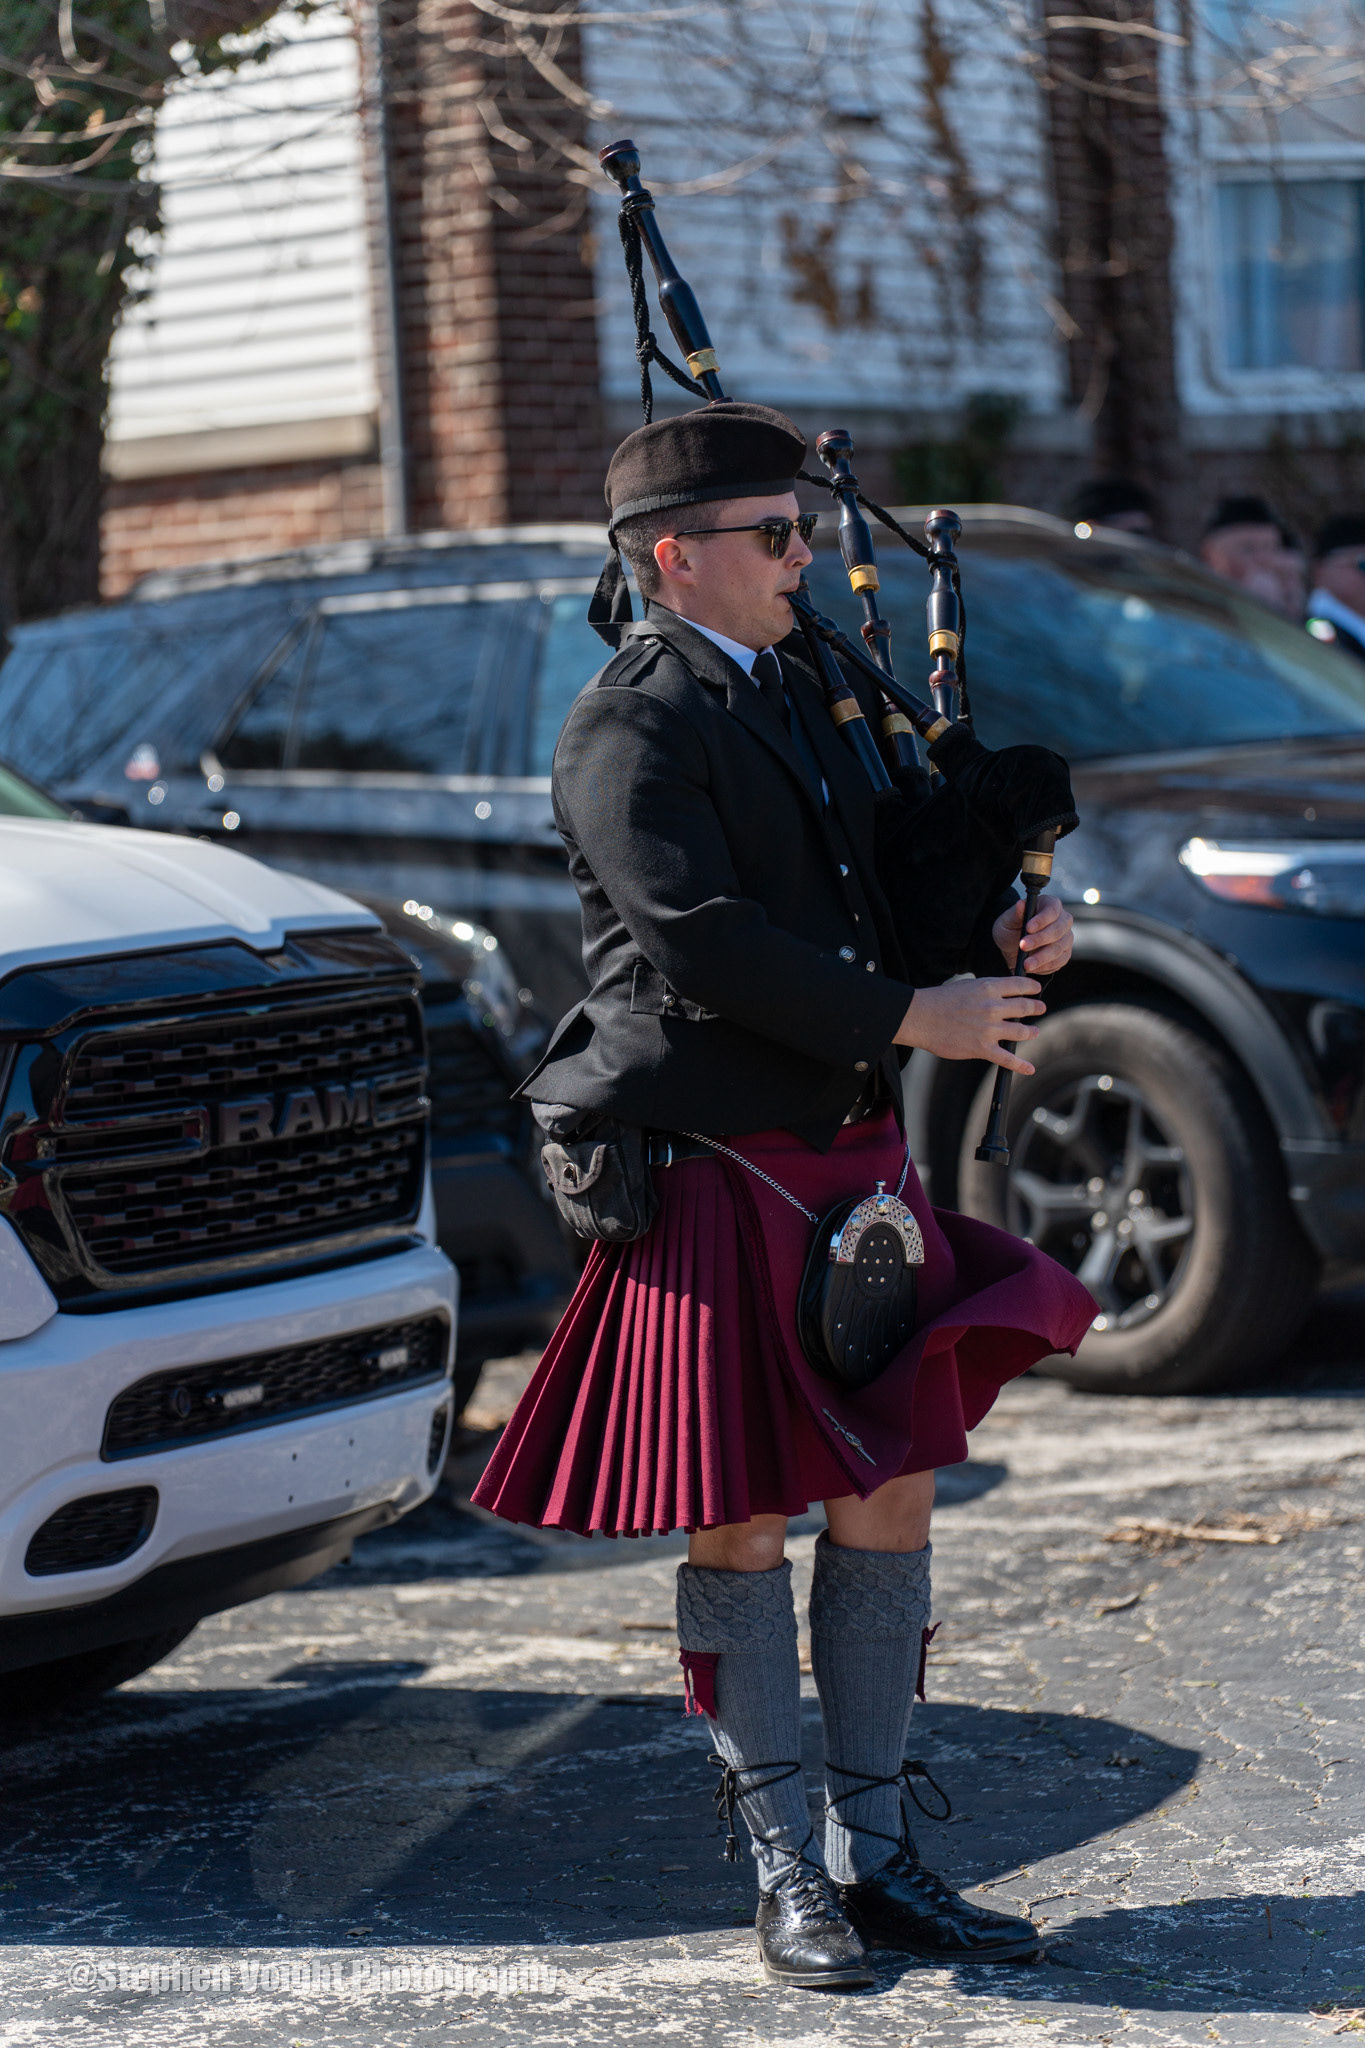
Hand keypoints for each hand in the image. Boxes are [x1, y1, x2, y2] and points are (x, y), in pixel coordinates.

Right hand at [894, 977, 1045, 1074]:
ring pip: (1021, 1032)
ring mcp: (989, 1029)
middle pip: (1025, 1007)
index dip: (1032, 988)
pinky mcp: (982, 1048)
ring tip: (1034, 1032)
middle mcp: (993, 1007)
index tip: (1036, 990)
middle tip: (1040, 1008)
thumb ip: (985, 991)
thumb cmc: (939, 1001)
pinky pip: (1007, 1058)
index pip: (1020, 985)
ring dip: (1031, 1032)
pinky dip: (1021, 1065)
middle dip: (1036, 1008)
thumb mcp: (967, 986)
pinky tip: (1029, 1068)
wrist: (920, 1017)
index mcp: (989, 988)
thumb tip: (999, 996)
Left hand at [992, 892, 1072, 975]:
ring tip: (1026, 964)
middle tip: (1023, 946)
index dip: (1042, 919)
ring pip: (1059, 948)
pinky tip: (1033, 968)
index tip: (1028, 928)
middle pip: (1058, 930)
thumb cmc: (1011, 929)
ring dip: (1041, 957)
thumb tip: (1021, 904)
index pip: (1052, 910)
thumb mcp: (1008, 920)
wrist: (1011, 948)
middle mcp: (1063, 920)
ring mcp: (1066, 938)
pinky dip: (1045, 966)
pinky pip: (1059, 961)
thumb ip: (1016, 913)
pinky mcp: (1064, 954)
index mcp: (1050, 905)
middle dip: (1040, 940)